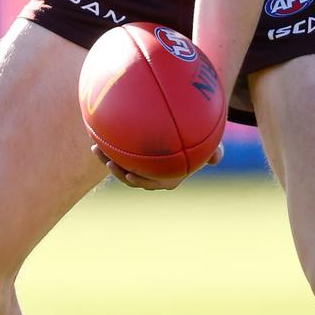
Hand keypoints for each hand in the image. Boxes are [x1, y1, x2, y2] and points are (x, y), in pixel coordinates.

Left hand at [91, 142, 223, 190]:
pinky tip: (98, 131)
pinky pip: (118, 150)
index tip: (129, 174)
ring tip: (96, 147)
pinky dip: (108, 144)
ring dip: (106, 158)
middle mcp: (152, 174)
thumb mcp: (211, 145)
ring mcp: (141, 164)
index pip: (151, 183)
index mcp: (167, 177)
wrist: (188, 131)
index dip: (139, 181)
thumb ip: (215, 151)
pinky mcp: (133, 153)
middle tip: (109, 162)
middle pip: (132, 177)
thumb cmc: (199, 140)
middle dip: (118, 172)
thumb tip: (218, 158)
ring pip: (120, 165)